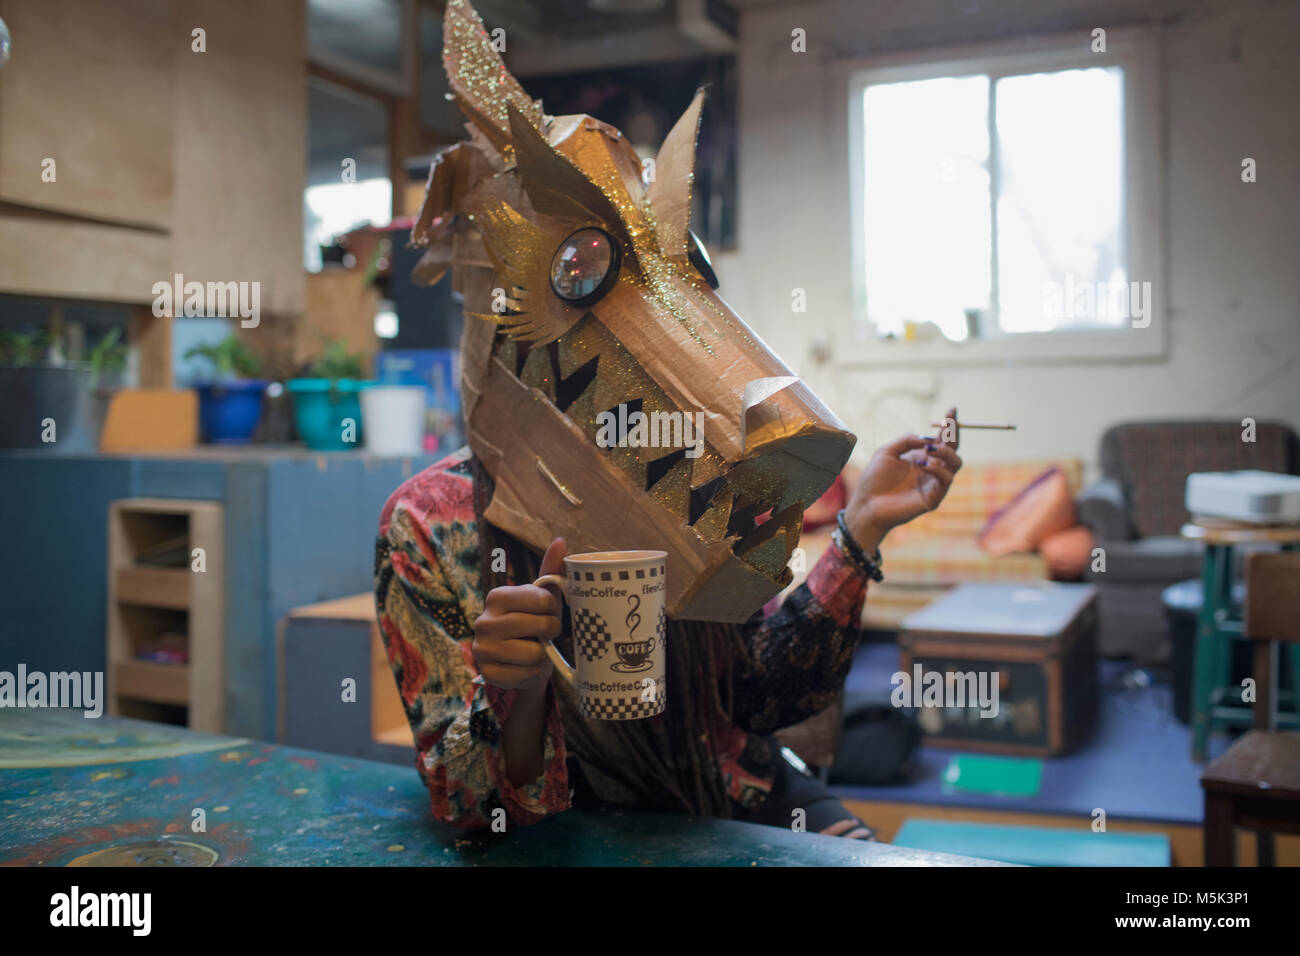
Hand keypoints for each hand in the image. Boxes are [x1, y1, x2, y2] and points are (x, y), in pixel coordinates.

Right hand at [471, 537, 566, 692]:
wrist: (519, 662)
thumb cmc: (533, 623)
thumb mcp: (542, 598)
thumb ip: (551, 571)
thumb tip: (560, 541)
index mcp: (497, 596)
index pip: (543, 599)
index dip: (554, 609)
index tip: (549, 612)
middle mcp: (483, 621)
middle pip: (541, 626)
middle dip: (552, 631)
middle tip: (547, 633)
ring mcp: (482, 649)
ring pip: (535, 654)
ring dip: (543, 654)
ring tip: (536, 649)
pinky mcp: (488, 674)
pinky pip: (526, 675)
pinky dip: (533, 673)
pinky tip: (526, 666)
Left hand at [843, 406, 962, 550]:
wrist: (867, 504)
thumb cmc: (875, 479)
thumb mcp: (888, 452)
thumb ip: (907, 440)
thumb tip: (927, 438)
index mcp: (922, 457)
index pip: (942, 439)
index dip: (949, 425)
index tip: (952, 410)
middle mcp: (932, 469)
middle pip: (953, 449)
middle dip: (953, 435)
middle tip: (947, 427)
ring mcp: (934, 483)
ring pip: (956, 464)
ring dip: (946, 453)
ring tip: (930, 450)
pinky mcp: (933, 497)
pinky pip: (946, 481)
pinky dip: (938, 469)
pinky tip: (923, 465)